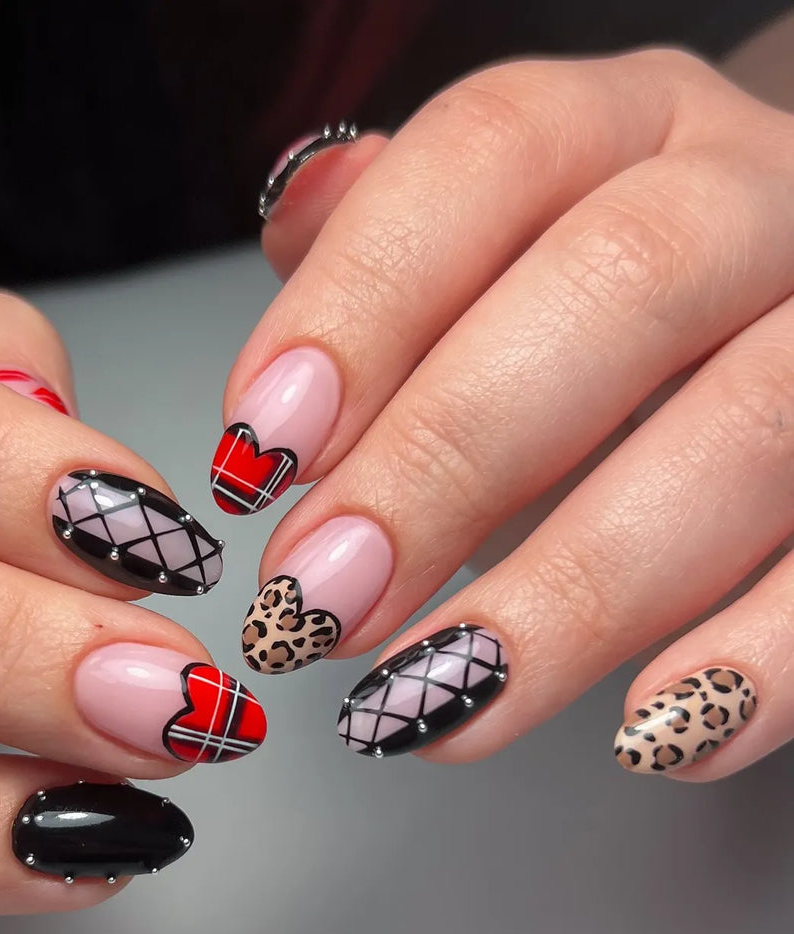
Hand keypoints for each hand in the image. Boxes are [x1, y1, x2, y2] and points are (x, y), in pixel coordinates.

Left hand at [216, 50, 792, 775]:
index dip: (363, 302)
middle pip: (617, 288)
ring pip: (746, 435)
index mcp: (629, 129)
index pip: (493, 155)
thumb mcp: (494, 253)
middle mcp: (757, 200)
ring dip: (571, 596)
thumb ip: (389, 243)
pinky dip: (760, 662)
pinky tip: (643, 736)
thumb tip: (292, 226)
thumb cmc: (608, 320)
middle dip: (445, 463)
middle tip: (321, 601)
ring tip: (433, 704)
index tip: (259, 452)